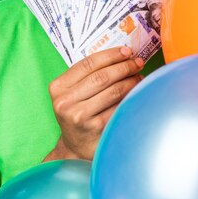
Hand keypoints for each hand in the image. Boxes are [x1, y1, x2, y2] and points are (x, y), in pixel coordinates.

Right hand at [44, 46, 143, 160]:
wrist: (75, 147)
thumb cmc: (77, 113)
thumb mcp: (72, 93)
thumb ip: (87, 75)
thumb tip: (121, 55)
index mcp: (58, 87)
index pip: (87, 64)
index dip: (110, 55)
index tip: (126, 51)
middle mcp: (65, 101)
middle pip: (102, 76)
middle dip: (124, 66)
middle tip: (137, 62)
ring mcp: (79, 116)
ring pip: (112, 91)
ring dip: (130, 80)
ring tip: (139, 75)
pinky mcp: (95, 127)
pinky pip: (118, 106)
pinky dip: (130, 96)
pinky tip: (136, 91)